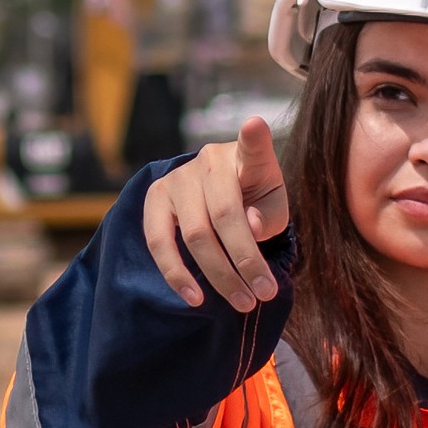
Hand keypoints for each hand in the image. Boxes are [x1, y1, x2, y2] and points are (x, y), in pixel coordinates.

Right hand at [136, 125, 287, 309]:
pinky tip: (195, 298)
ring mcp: (178, 177)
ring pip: (194, 234)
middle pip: (224, 215)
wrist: (218, 194)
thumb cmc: (254, 200)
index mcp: (246, 157)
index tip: (254, 125)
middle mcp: (209, 160)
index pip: (252, 145)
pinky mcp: (155, 197)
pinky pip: (159, 241)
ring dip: (219, 275)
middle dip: (245, 260)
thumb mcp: (273, 206)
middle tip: (264, 294)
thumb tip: (248, 228)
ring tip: (242, 302)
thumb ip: (268, 216)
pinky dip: (177, 274)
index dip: (253, 136)